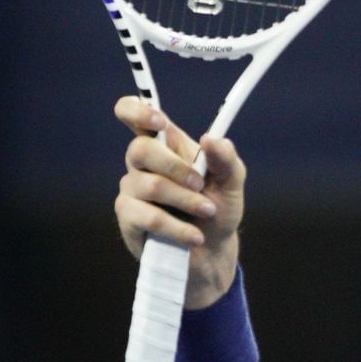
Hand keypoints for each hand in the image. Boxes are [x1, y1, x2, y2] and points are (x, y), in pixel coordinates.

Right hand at [113, 97, 246, 308]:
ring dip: (186, 201)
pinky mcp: (128, 218)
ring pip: (150, 186)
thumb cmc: (218, 209)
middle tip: (201, 184)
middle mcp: (142, 164)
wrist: (213, 251)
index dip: (137, 111)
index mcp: (166, 145)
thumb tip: (212, 139)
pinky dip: (178, 227)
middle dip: (177, 168)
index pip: (133, 114)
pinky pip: (148, 218)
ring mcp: (132, 190)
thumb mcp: (232, 182)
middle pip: (140, 149)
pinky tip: (195, 236)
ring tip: (207, 212)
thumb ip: (226, 158)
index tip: (159, 122)